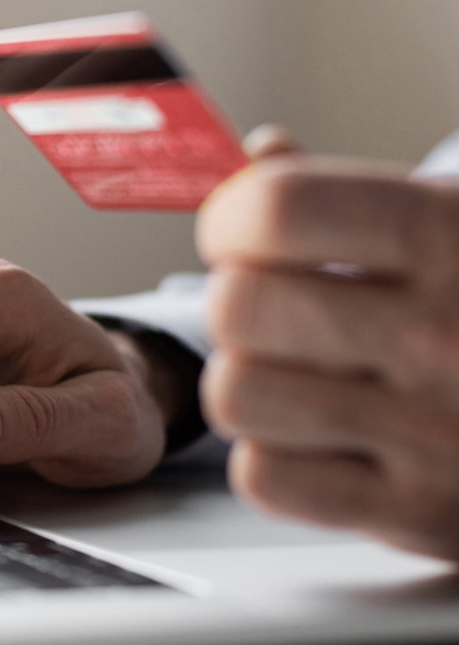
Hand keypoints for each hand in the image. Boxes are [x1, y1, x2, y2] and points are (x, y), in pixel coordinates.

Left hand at [198, 126, 458, 560]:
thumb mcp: (450, 222)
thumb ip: (344, 193)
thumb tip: (255, 156)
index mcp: (452, 236)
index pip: (276, 210)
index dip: (232, 220)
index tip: (242, 234)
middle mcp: (447, 333)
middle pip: (235, 307)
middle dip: (238, 304)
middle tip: (276, 312)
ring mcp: (437, 433)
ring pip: (235, 395)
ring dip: (249, 382)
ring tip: (300, 375)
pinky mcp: (419, 513)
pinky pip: (261, 477)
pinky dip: (274, 457)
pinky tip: (323, 437)